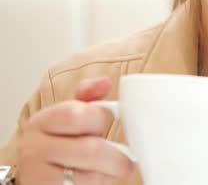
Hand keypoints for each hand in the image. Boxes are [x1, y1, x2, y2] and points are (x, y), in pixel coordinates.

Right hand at [17, 77, 133, 184]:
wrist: (40, 178)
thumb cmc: (59, 146)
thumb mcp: (68, 118)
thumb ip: (87, 97)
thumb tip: (105, 82)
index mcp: (42, 121)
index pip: (76, 114)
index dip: (98, 120)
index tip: (104, 127)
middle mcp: (34, 147)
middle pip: (90, 149)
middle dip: (114, 155)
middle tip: (123, 159)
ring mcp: (38, 174)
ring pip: (90, 174)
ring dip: (109, 173)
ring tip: (112, 170)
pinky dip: (99, 184)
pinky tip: (98, 179)